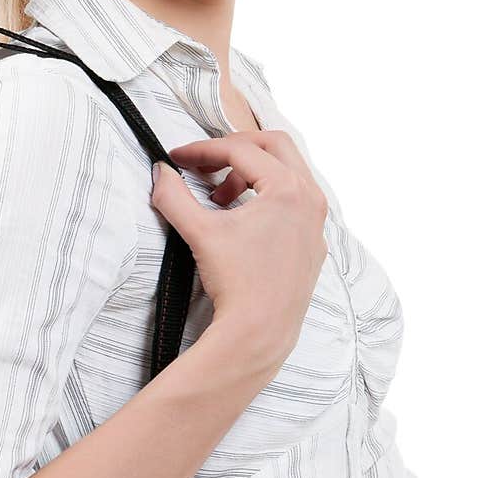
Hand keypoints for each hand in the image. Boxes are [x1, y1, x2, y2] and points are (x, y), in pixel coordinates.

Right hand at [151, 131, 328, 369]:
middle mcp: (310, 198)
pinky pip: (296, 201)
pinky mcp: (314, 242)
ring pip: (287, 172)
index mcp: (288, 188)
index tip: (178, 158)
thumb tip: (160, 172)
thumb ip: (173, 196)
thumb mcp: (199, 232)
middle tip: (205, 163)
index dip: (203, 149)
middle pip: (273, 146)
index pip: (240, 150)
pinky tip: (243, 219)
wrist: (260, 331)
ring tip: (220, 198)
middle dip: (234, 149)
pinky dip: (268, 197)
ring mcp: (316, 221)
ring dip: (252, 174)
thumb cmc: (237, 283)